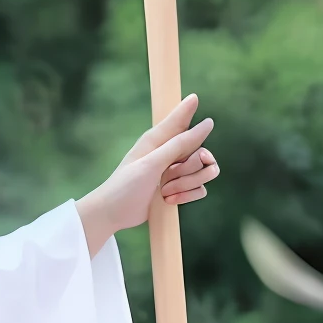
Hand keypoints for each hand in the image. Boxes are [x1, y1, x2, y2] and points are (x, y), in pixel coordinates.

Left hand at [75, 95, 218, 257]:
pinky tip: (168, 200)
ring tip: (165, 191)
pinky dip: (187, 196)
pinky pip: (200, 190)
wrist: (113, 214)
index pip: (183, 119)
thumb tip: (208, 123)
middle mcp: (172, 152)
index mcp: (161, 138)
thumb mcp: (153, 162)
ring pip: (206, 172)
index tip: (200, 109)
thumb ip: (180, 143)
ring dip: (188, 184)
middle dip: (190, 169)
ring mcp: (177, 171)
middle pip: (203, 153)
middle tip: (168, 175)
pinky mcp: (180, 189)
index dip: (190, 111)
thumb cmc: (126, 184)